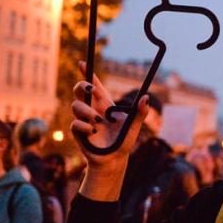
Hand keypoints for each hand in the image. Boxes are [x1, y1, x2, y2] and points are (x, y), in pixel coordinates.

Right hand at [70, 62, 149, 201]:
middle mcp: (93, 109)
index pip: (96, 86)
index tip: (82, 62)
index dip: (88, 74)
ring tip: (97, 121)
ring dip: (86, 111)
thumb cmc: (124, 141)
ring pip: (75, 106)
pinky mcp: (78, 131)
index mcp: (106, 105)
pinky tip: (93, 132)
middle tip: (90, 89)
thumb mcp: (134, 126)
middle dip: (82, 86)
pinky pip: (75, 123)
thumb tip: (147, 97)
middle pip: (80, 91)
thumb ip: (141, 112)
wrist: (113, 160)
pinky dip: (84, 126)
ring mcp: (84, 120)